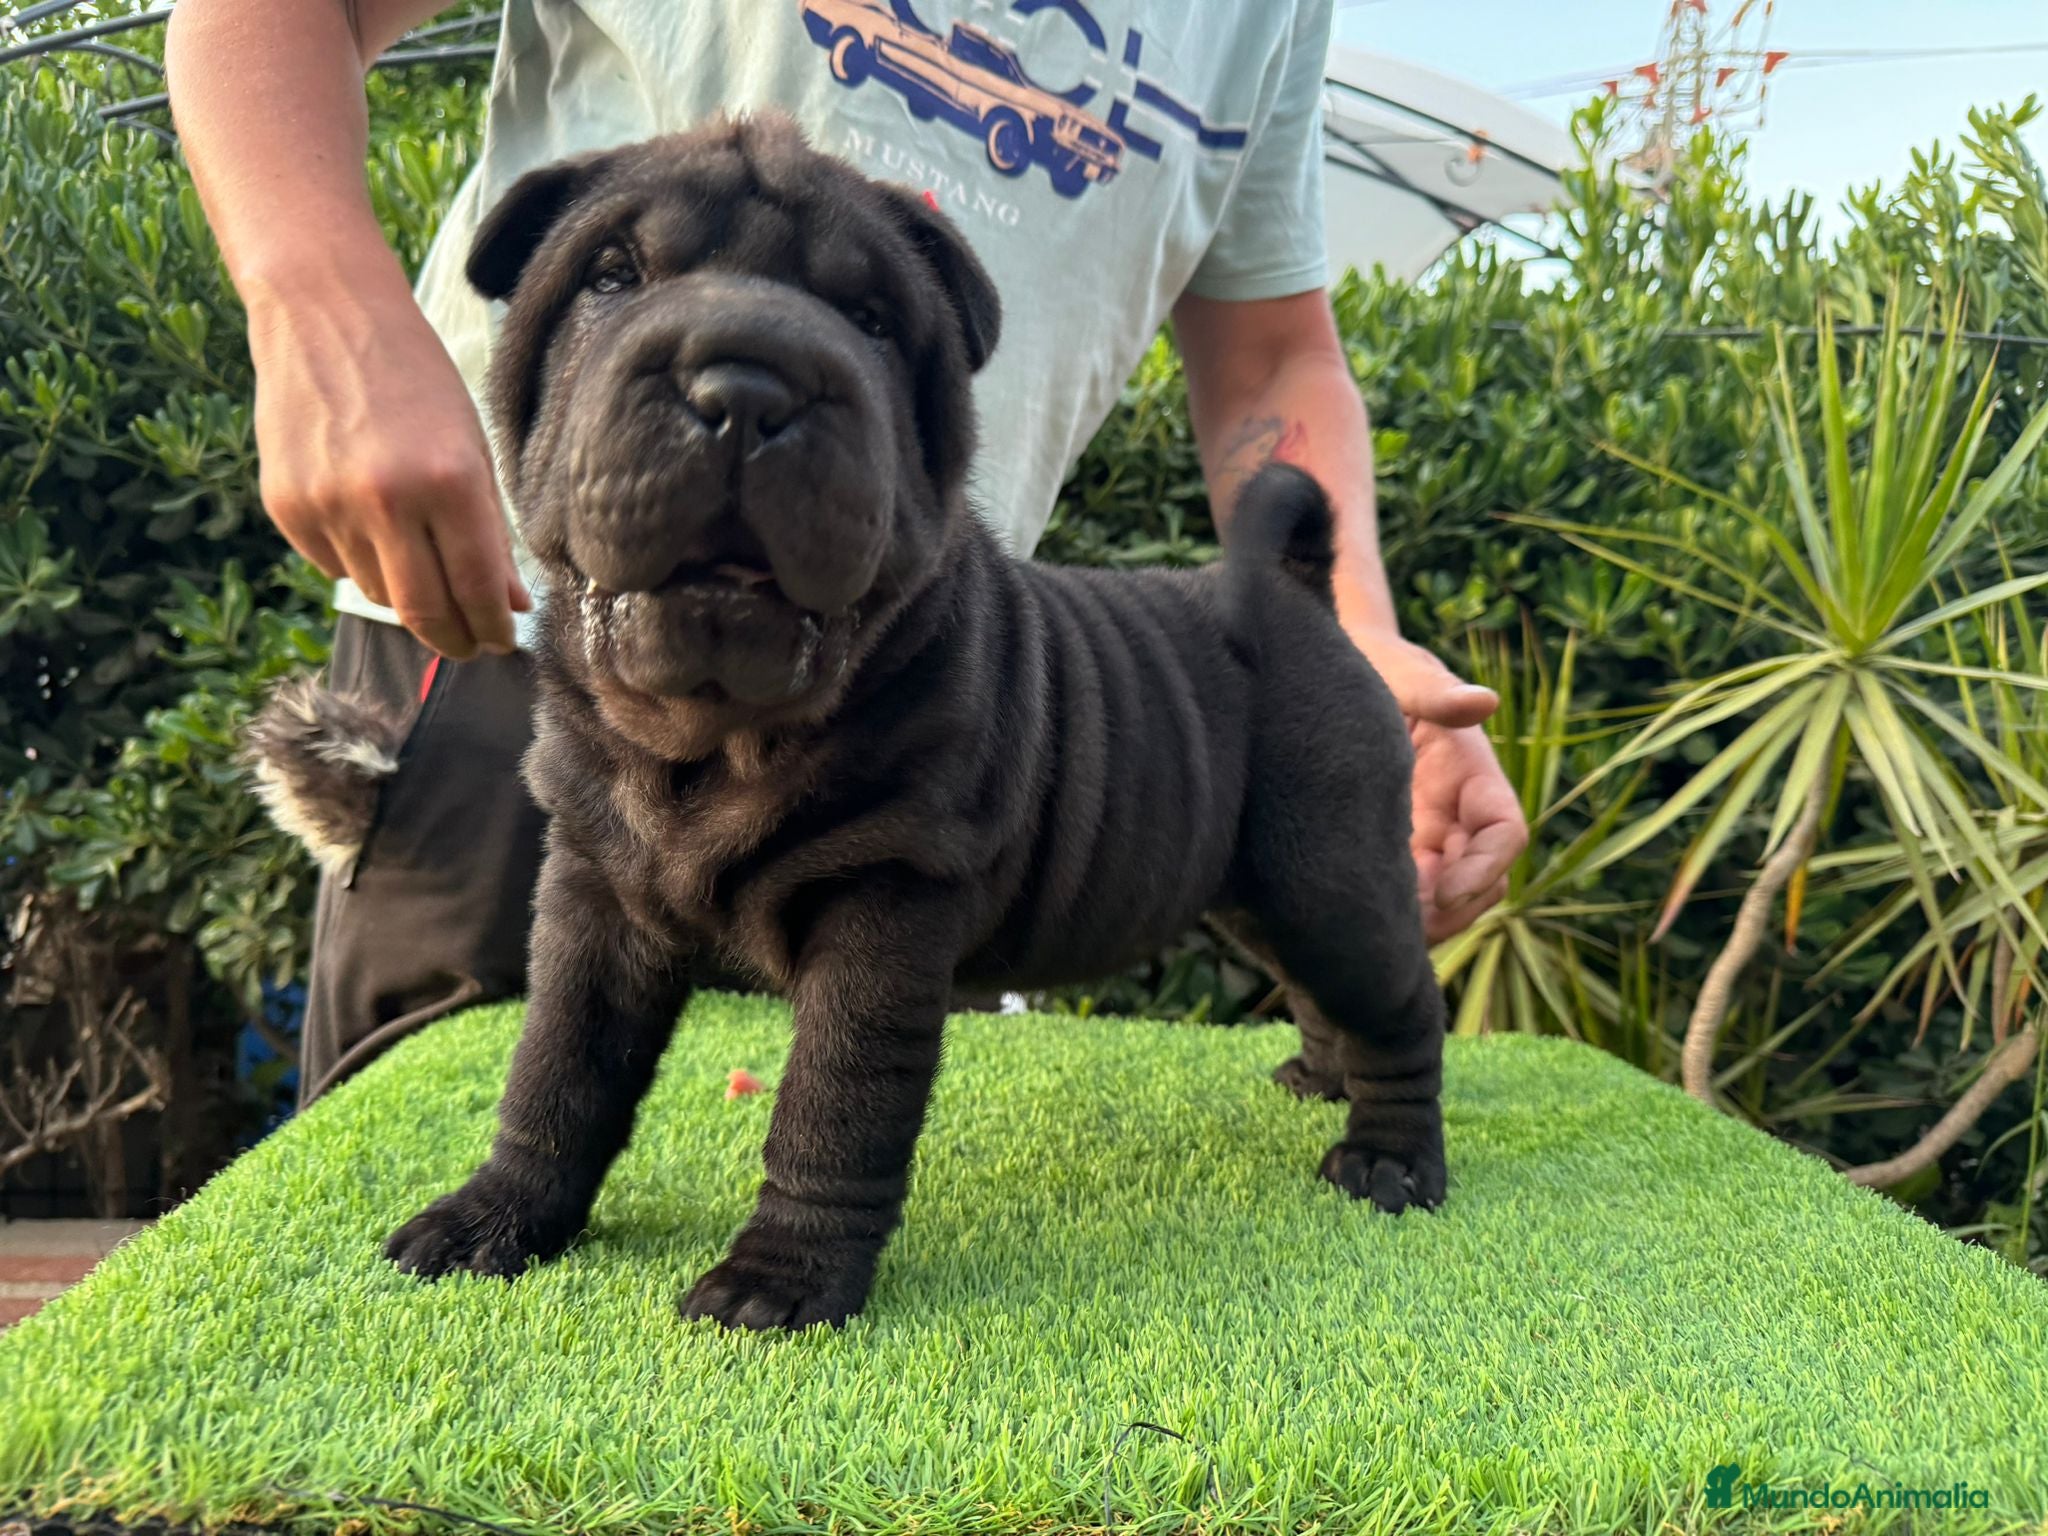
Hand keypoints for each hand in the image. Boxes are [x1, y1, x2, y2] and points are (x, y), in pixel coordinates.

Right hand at [242, 253, 530, 659]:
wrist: (324, 314)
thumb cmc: (416, 378)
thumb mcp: (472, 448)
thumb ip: (492, 532)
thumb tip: (511, 605)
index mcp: (449, 482)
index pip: (478, 590)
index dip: (493, 628)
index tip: (502, 641)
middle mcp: (386, 500)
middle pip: (424, 611)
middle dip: (454, 639)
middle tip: (471, 644)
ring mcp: (328, 506)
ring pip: (378, 594)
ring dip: (407, 594)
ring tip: (420, 559)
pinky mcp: (285, 507)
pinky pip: (334, 566)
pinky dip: (360, 562)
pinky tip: (369, 522)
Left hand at [1350, 628, 1527, 943]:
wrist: (1335, 671)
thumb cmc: (1376, 662)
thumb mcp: (1401, 671)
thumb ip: (1435, 691)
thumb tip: (1483, 702)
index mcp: (1472, 771)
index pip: (1504, 831)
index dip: (1483, 867)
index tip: (1444, 891)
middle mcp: (1459, 809)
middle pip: (1482, 878)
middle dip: (1453, 908)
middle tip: (1405, 928)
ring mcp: (1430, 831)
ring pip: (1448, 894)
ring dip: (1427, 918)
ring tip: (1381, 932)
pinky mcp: (1397, 844)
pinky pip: (1412, 889)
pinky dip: (1399, 911)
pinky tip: (1360, 921)